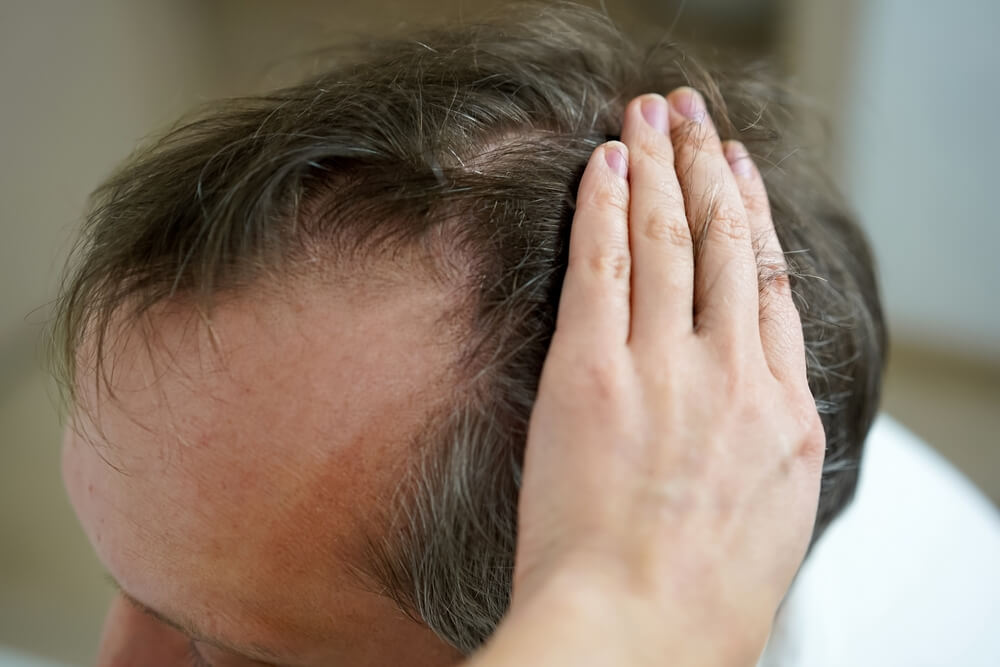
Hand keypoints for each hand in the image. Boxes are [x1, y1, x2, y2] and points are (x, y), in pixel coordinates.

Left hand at [471, 89, 824, 665]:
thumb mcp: (768, 524)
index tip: (741, 181)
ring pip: (669, 238)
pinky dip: (605, 206)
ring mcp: (667, 369)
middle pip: (725, 244)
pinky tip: (604, 163)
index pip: (770, 289)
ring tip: (651, 114)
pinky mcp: (595, 373)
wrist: (634, 638)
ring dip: (659, 164)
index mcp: (784, 418)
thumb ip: (764, 452)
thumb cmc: (696, 607)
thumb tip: (751, 420)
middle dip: (707, 168)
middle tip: (695, 117)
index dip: (754, 223)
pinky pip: (604, 264)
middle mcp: (735, 378)